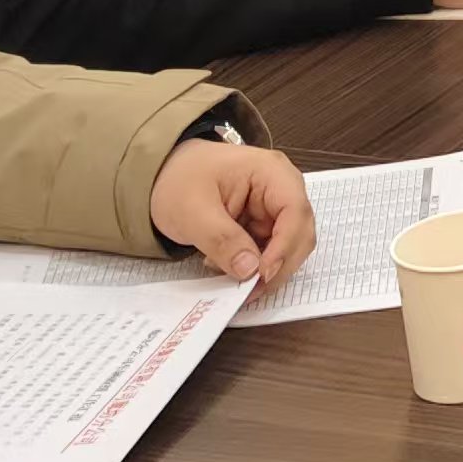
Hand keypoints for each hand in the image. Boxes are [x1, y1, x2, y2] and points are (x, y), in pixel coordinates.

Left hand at [150, 139, 317, 289]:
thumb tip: (250, 271)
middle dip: (277, 265)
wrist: (162, 176)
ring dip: (264, 269)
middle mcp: (281, 188)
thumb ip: (222, 240)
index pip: (295, 211)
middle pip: (299, 232)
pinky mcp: (264, 224)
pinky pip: (270, 252)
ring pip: (288, 248)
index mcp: (271, 172)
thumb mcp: (192, 211)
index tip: (262, 274)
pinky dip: (253, 266)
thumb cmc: (179, 180)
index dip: (285, 246)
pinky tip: (227, 266)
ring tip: (228, 275)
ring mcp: (274, 208)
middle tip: (248, 290)